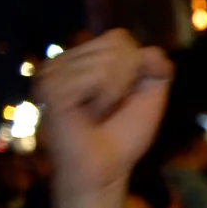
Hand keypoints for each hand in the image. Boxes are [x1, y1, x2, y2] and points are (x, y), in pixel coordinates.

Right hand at [35, 30, 172, 202]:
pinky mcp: (50, 86)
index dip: (136, 68)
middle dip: (127, 80)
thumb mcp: (150, 96)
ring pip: (108, 61)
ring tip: (96, 112)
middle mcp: (65, 61)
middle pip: (117, 46)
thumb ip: (156, 68)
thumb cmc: (124, 135)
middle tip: (108, 107)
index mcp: (83, 59)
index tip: (125, 96)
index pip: (121, 39)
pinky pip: (95, 76)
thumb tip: (155, 50)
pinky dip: (102, 99)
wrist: (105, 168)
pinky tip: (86, 114)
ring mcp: (53, 71)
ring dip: (114, 93)